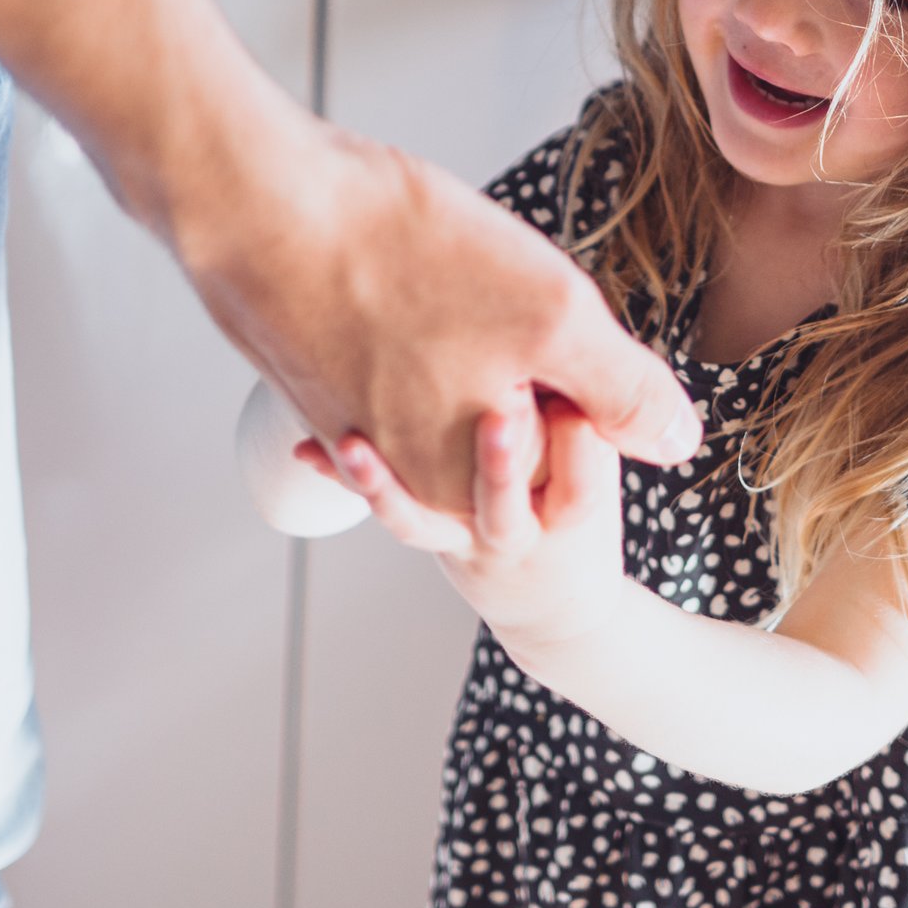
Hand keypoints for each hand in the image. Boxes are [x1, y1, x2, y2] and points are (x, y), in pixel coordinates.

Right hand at [179, 122, 700, 516]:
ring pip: (448, 394)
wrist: (255, 201)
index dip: (579, 385)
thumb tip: (677, 442)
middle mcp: (400, 483)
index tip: (550, 327)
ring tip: (446, 272)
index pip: (566, 457)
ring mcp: (350, 433)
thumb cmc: (401, 257)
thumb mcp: (554, 320)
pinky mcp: (313, 383)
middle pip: (508, 432)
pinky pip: (385, 372)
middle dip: (525, 371)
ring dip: (462, 345)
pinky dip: (404, 332)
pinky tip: (398, 271)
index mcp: (463, 492)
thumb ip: (624, 391)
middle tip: (495, 293)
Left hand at [304, 392, 627, 651]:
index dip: (575, 439)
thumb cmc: (573, 501)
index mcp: (576, 507)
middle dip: (496, 465)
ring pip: (426, 522)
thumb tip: (561, 306)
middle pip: (504, 508)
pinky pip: (388, 513)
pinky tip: (306, 447)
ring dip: (385, 483)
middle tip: (491, 413)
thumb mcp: (601, 458)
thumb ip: (582, 400)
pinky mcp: (435, 538)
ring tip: (354, 444)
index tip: (564, 390)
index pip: (583, 480)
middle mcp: (520, 531)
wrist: (552, 602)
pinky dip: (344, 479)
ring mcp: (470, 540)